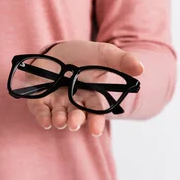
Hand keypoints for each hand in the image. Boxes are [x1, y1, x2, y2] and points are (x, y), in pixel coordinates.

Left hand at [27, 40, 142, 135]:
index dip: (96, 121)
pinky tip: (45, 121)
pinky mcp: (38, 99)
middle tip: (74, 123)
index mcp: (91, 96)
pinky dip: (42, 117)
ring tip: (61, 120)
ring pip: (59, 116)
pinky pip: (40, 111)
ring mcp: (56, 102)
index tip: (95, 130)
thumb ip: (122, 60)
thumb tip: (141, 69)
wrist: (59, 49)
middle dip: (76, 121)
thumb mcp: (105, 54)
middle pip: (76, 116)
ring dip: (60, 120)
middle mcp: (74, 103)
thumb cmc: (84, 54)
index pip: (95, 112)